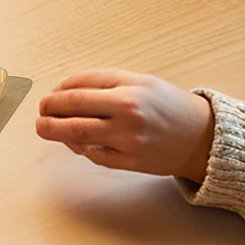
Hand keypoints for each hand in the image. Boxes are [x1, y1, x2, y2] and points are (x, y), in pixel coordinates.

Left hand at [37, 71, 213, 181]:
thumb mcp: (141, 82)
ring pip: (77, 134)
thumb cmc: (170, 107)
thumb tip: (64, 90)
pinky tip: (78, 142)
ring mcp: (128, 139)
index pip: (79, 85)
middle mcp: (128, 111)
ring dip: (54, 131)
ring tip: (45, 127)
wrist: (204, 137)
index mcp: (130, 87)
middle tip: (41, 112)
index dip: (58, 90)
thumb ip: (105, 83)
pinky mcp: (130, 162)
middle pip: (72, 108)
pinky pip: (94, 155)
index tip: (51, 94)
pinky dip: (81, 147)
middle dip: (48, 110)